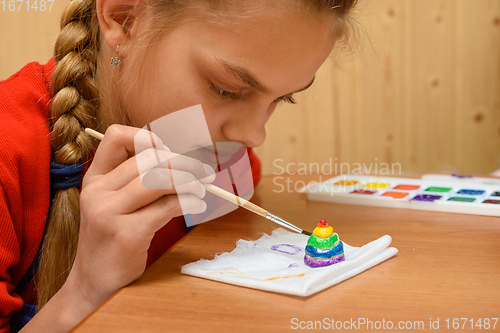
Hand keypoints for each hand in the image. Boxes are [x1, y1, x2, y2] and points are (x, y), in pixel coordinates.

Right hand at [66, 124, 214, 309]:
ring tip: (201, 188)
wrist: (93, 283)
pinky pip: (166, 206)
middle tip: (201, 172)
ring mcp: (108, 212)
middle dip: (182, 162)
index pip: (116, 136)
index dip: (147, 137)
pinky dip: (189, 201)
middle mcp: (97, 191)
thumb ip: (135, 180)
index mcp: (94, 178)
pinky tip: (197, 204)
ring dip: (188, 180)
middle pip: (148, 158)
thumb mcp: (114, 204)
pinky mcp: (126, 234)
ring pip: (158, 179)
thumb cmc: (112, 240)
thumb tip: (178, 159)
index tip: (168, 153)